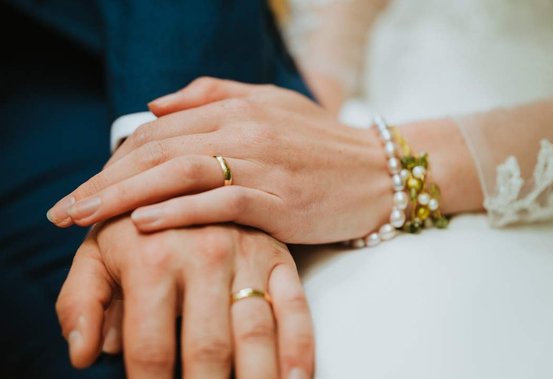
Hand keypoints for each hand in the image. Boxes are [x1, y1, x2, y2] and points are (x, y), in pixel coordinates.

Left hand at [47, 78, 388, 243]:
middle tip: (66, 210)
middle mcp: (245, 131)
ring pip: (180, 174)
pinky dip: (178, 212)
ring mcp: (263, 165)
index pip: (160, 131)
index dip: (116, 158)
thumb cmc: (321, 142)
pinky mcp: (279, 200)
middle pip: (159, 153)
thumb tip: (157, 106)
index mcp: (238, 109)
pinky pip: (220, 204)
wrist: (378, 171)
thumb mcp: (270, 103)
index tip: (89, 185)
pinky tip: (143, 223)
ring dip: (125, 198)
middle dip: (105, 181)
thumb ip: (213, 96)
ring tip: (85, 219)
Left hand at [56, 217, 313, 378]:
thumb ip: (81, 301)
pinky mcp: (277, 254)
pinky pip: (295, 306)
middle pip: (207, 349)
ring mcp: (247, 253)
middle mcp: (205, 253)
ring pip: (256, 333)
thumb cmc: (134, 224)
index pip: (150, 349)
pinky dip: (299, 347)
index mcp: (152, 257)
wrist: (180, 171)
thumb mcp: (97, 253)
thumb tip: (84, 354)